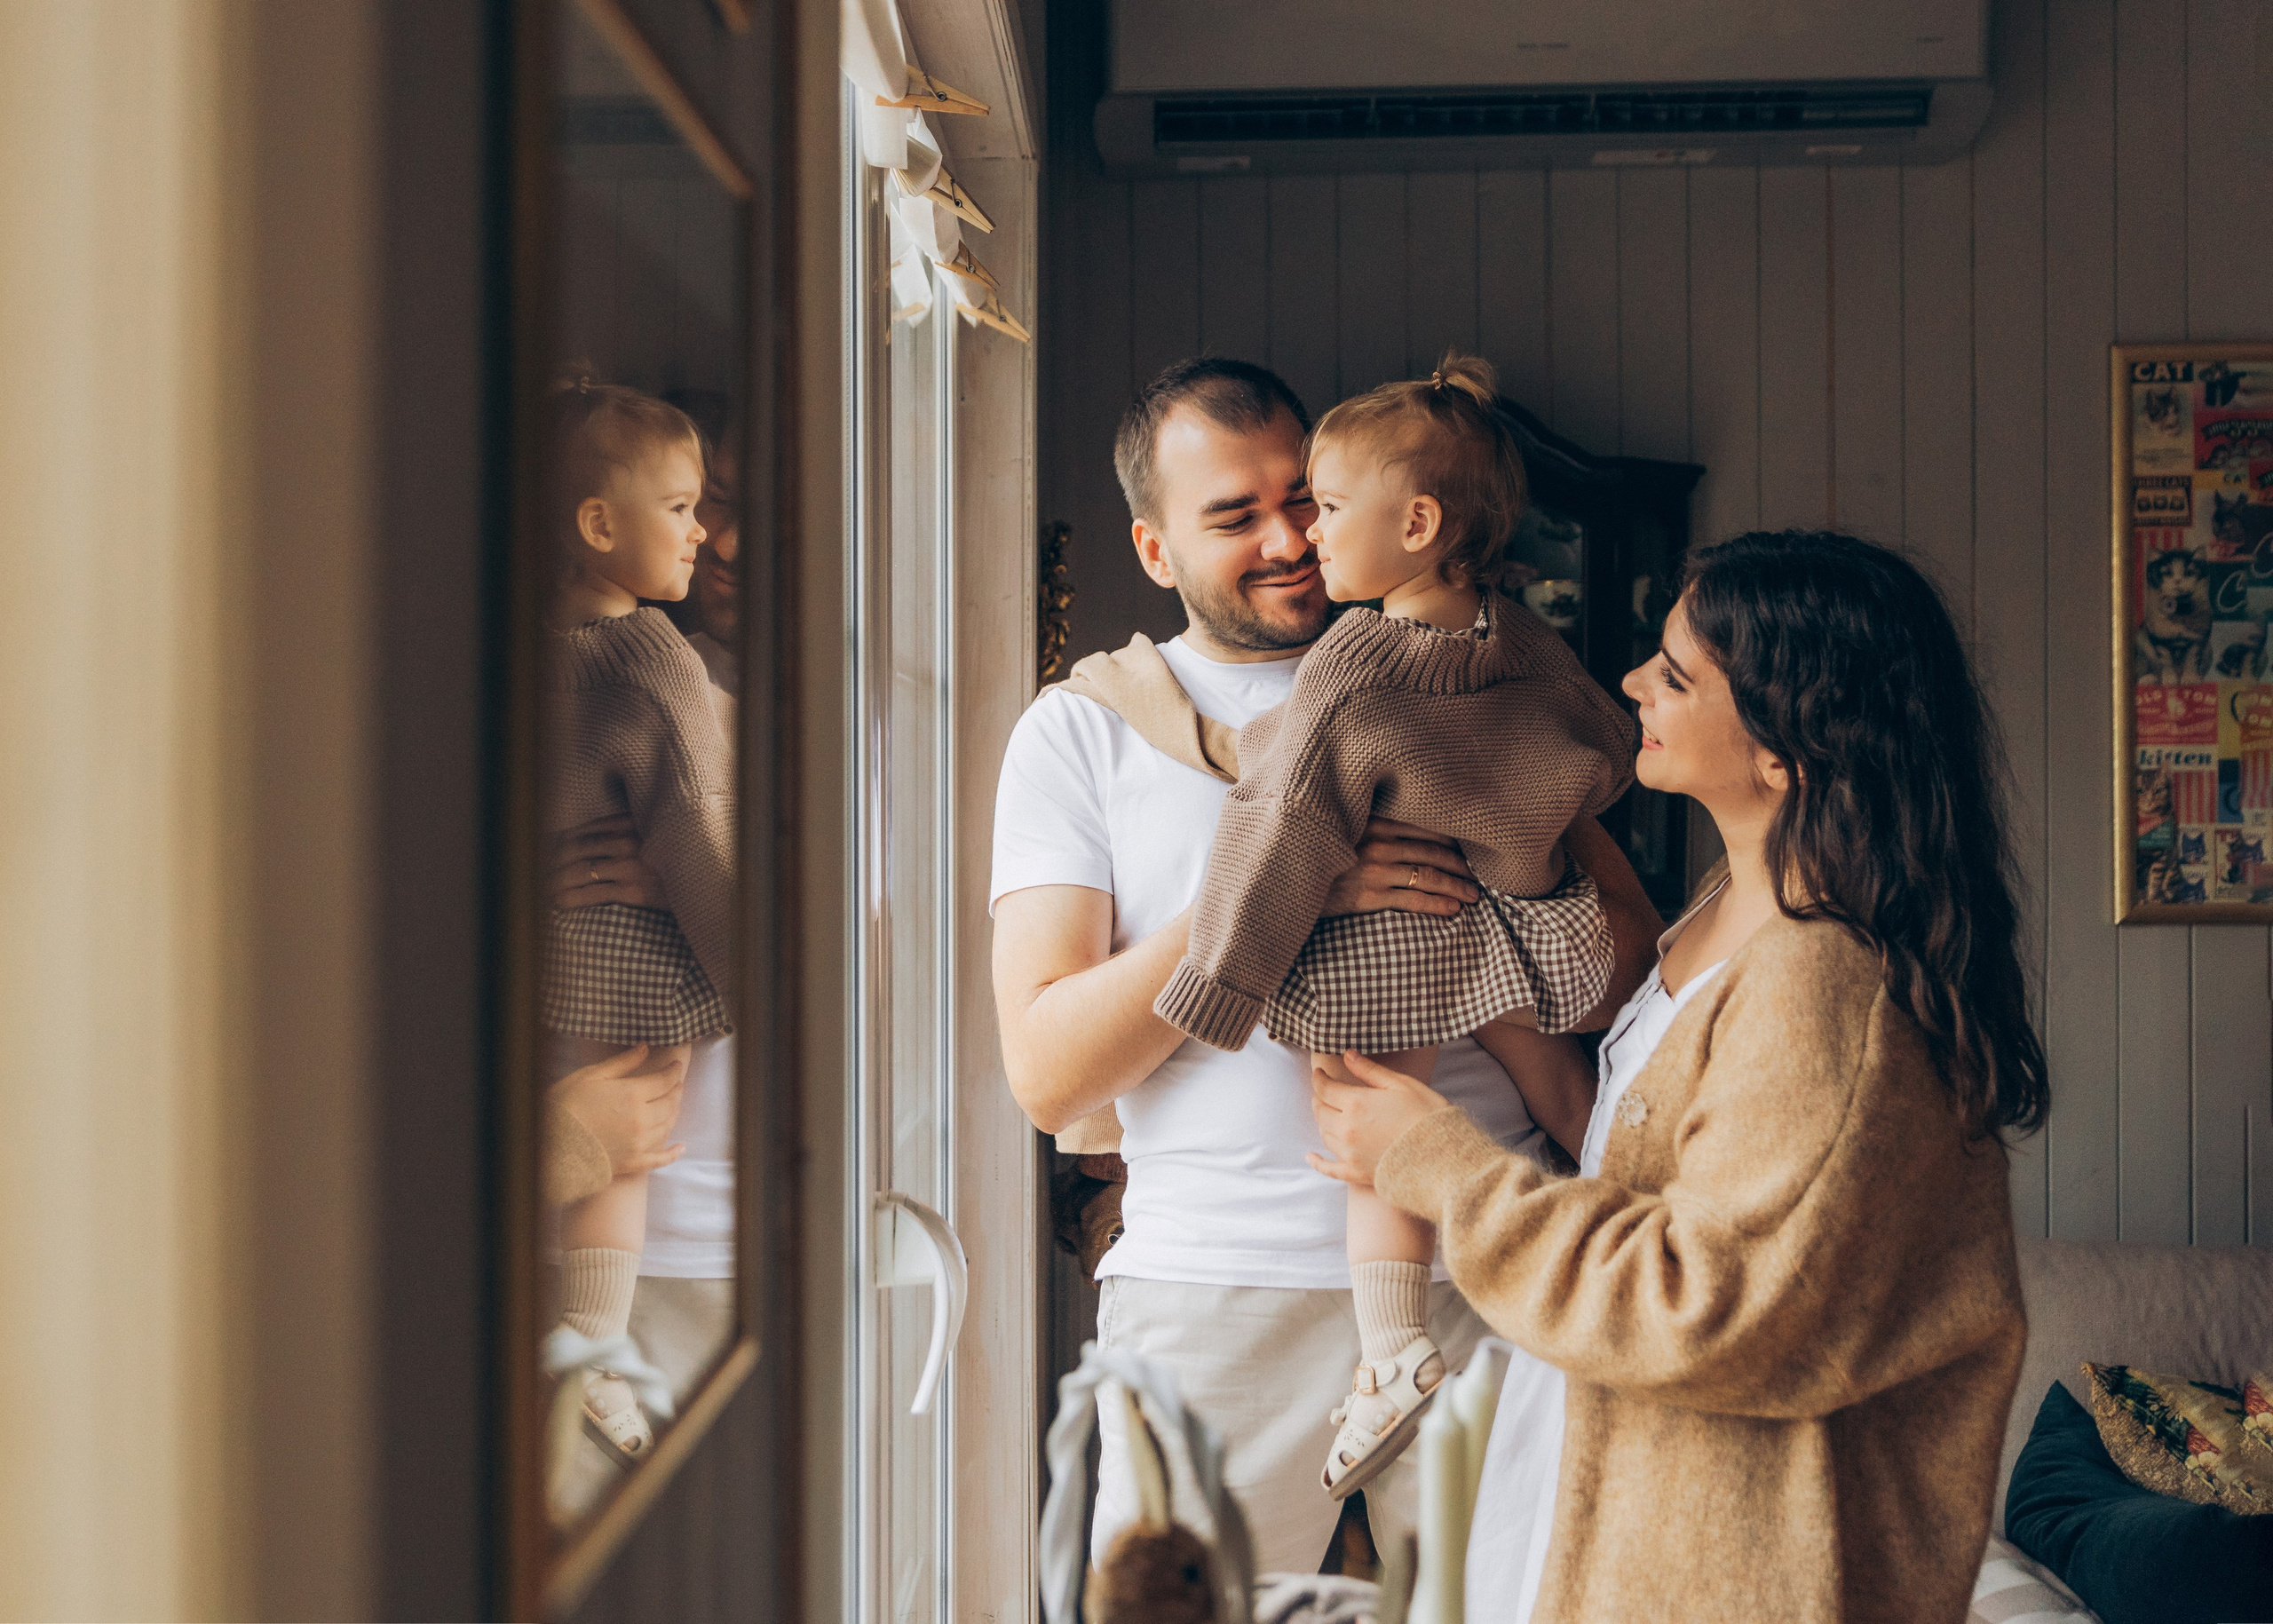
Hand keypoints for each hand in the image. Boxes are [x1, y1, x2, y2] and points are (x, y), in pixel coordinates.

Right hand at [550, 1044, 688, 1176]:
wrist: (550, 1145)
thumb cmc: (565, 1106)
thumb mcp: (591, 1076)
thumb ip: (621, 1063)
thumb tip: (645, 1048)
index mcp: (632, 1094)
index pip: (664, 1080)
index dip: (673, 1071)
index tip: (676, 1065)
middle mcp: (642, 1119)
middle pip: (670, 1102)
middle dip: (676, 1090)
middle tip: (677, 1082)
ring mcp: (639, 1143)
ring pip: (667, 1126)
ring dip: (674, 1113)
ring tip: (674, 1104)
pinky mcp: (633, 1163)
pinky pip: (660, 1158)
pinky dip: (673, 1153)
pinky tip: (680, 1147)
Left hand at [551, 814, 667, 908]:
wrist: (700, 884)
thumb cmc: (673, 860)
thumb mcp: (651, 833)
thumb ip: (622, 830)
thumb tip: (579, 838)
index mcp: (630, 823)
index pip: (583, 831)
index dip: (558, 843)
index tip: (546, 852)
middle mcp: (628, 841)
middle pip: (576, 850)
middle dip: (551, 863)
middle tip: (540, 872)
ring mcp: (630, 866)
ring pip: (579, 871)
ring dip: (556, 881)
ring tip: (545, 889)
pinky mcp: (633, 891)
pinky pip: (592, 894)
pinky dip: (571, 898)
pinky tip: (560, 902)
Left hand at [1308, 1051, 1453, 1187]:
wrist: (1442, 1159)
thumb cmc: (1427, 1117)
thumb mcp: (1402, 1085)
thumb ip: (1370, 1071)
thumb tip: (1347, 1054)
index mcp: (1356, 1103)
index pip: (1324, 1088)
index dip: (1319, 1078)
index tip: (1318, 1073)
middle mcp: (1346, 1128)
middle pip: (1320, 1111)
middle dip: (1318, 1098)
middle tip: (1322, 1091)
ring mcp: (1349, 1153)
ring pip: (1324, 1134)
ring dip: (1322, 1122)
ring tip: (1327, 1114)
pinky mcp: (1356, 1174)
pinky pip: (1328, 1169)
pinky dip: (1317, 1162)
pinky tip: (1310, 1157)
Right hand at [1318, 817, 1479, 918]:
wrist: (1287, 875)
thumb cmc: (1317, 850)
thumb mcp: (1345, 826)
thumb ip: (1372, 822)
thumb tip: (1405, 829)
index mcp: (1376, 820)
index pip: (1426, 828)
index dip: (1452, 841)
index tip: (1467, 851)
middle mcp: (1379, 841)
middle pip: (1434, 852)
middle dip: (1461, 865)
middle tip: (1478, 877)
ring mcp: (1375, 869)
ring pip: (1429, 876)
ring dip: (1457, 886)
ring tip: (1473, 896)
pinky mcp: (1369, 896)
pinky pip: (1413, 900)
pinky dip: (1438, 904)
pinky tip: (1454, 909)